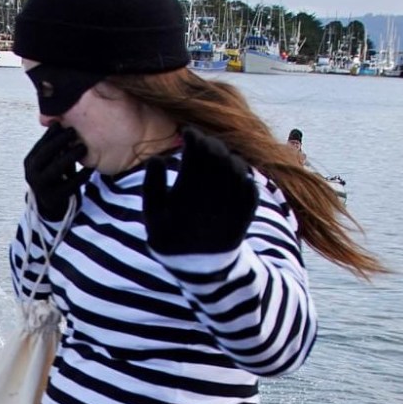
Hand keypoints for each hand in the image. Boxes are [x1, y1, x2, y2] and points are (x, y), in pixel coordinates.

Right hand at [23, 125, 88, 221]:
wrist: (52, 205)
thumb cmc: (55, 175)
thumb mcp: (52, 159)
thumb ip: (56, 143)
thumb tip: (61, 118)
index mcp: (30, 162)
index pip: (41, 144)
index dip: (53, 133)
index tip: (65, 123)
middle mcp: (31, 174)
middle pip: (46, 154)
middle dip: (60, 141)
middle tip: (74, 131)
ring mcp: (41, 187)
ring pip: (55, 169)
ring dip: (70, 156)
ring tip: (84, 147)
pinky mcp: (53, 198)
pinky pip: (69, 185)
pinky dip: (80, 176)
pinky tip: (90, 168)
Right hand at [141, 126, 257, 255]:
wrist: (203, 271)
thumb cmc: (173, 241)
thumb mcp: (153, 218)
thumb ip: (151, 187)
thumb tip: (157, 158)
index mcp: (188, 197)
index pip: (195, 154)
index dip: (193, 138)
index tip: (187, 132)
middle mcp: (213, 198)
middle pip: (218, 156)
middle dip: (210, 143)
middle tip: (202, 141)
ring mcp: (233, 205)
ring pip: (236, 167)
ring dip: (226, 156)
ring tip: (216, 155)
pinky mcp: (248, 213)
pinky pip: (250, 183)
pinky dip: (242, 174)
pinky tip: (232, 172)